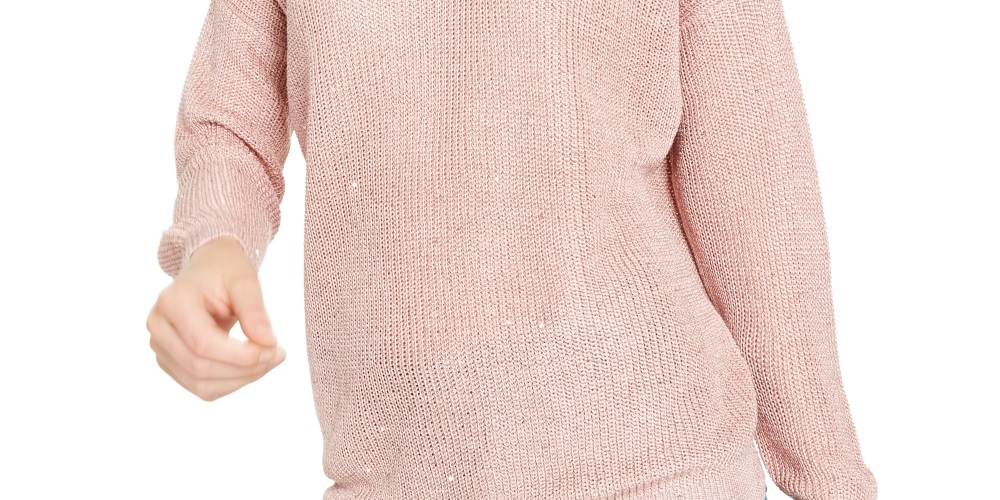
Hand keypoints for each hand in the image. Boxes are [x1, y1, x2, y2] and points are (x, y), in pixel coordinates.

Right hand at [146, 236, 285, 400]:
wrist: (207, 269)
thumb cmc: (225, 271)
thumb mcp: (245, 281)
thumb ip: (255, 312)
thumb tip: (268, 344)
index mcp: (172, 302)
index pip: (203, 344)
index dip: (242, 355)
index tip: (275, 348)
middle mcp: (158, 326)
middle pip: (200, 367)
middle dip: (246, 369)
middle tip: (277, 355)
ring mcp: (159, 347)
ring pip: (200, 384)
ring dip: (240, 380)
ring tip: (268, 361)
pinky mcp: (169, 361)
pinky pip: (200, 387)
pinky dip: (230, 383)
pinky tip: (250, 367)